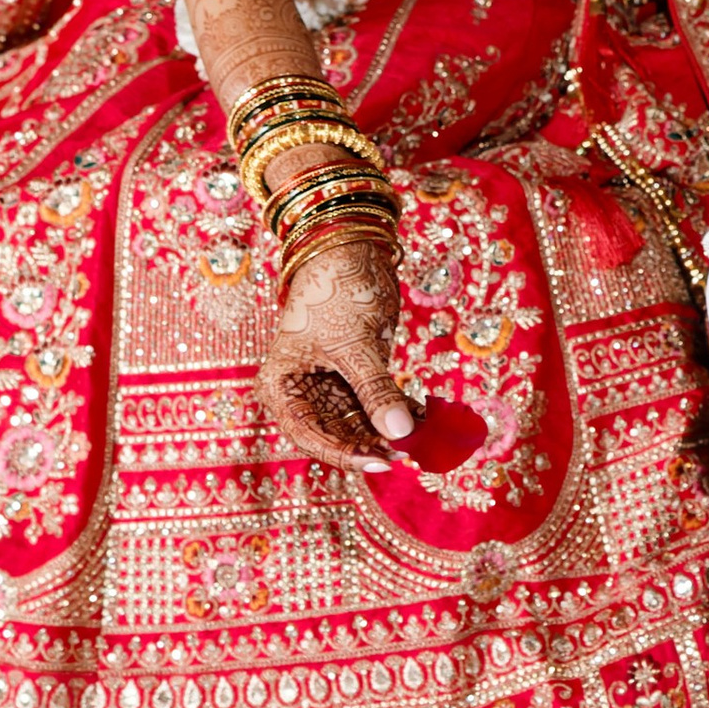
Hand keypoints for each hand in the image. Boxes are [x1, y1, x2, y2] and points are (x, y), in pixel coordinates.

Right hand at [257, 235, 415, 464]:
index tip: (382, 460)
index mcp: (281, 386)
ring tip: (427, 435)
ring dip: (392, 429)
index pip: (308, 436)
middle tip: (411, 452)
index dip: (344, 453)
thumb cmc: (336, 289)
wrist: (350, 247)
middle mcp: (301, 391)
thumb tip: (400, 434)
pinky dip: (400, 410)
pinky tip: (427, 416)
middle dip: (374, 442)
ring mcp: (328, 385)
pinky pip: (376, 403)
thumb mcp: (355, 345)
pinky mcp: (354, 375)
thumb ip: (375, 391)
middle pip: (336, 434)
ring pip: (360, 422)